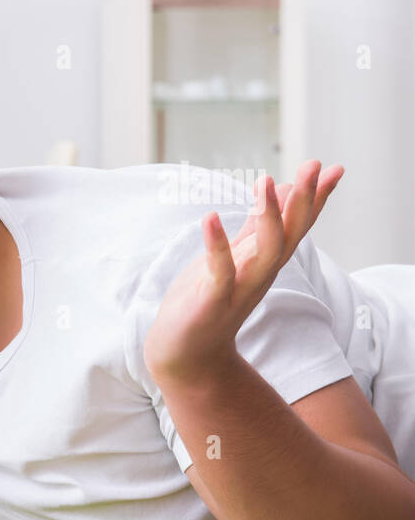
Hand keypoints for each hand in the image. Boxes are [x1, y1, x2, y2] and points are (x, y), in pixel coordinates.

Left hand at [143, 160, 344, 385]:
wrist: (186, 354)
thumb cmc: (207, 303)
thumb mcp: (235, 258)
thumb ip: (254, 229)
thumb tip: (277, 192)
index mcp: (264, 262)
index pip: (296, 227)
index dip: (315, 199)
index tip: (334, 168)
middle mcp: (259, 274)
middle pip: (291, 234)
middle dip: (303, 200)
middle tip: (314, 165)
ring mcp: (238, 288)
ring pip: (266, 250)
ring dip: (268, 216)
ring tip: (265, 181)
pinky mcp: (212, 301)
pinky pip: (220, 271)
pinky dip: (216, 244)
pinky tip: (211, 217)